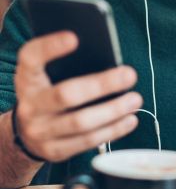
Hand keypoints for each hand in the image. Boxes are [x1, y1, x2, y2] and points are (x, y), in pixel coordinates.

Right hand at [14, 31, 141, 161]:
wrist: (26, 133)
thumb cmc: (48, 92)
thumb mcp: (48, 75)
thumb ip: (69, 65)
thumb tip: (107, 55)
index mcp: (27, 78)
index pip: (31, 58)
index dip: (50, 47)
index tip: (74, 37)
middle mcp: (30, 104)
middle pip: (66, 94)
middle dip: (102, 85)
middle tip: (130, 75)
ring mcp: (41, 131)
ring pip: (80, 122)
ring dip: (113, 111)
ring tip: (135, 99)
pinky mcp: (54, 150)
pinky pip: (87, 141)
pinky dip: (113, 130)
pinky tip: (130, 119)